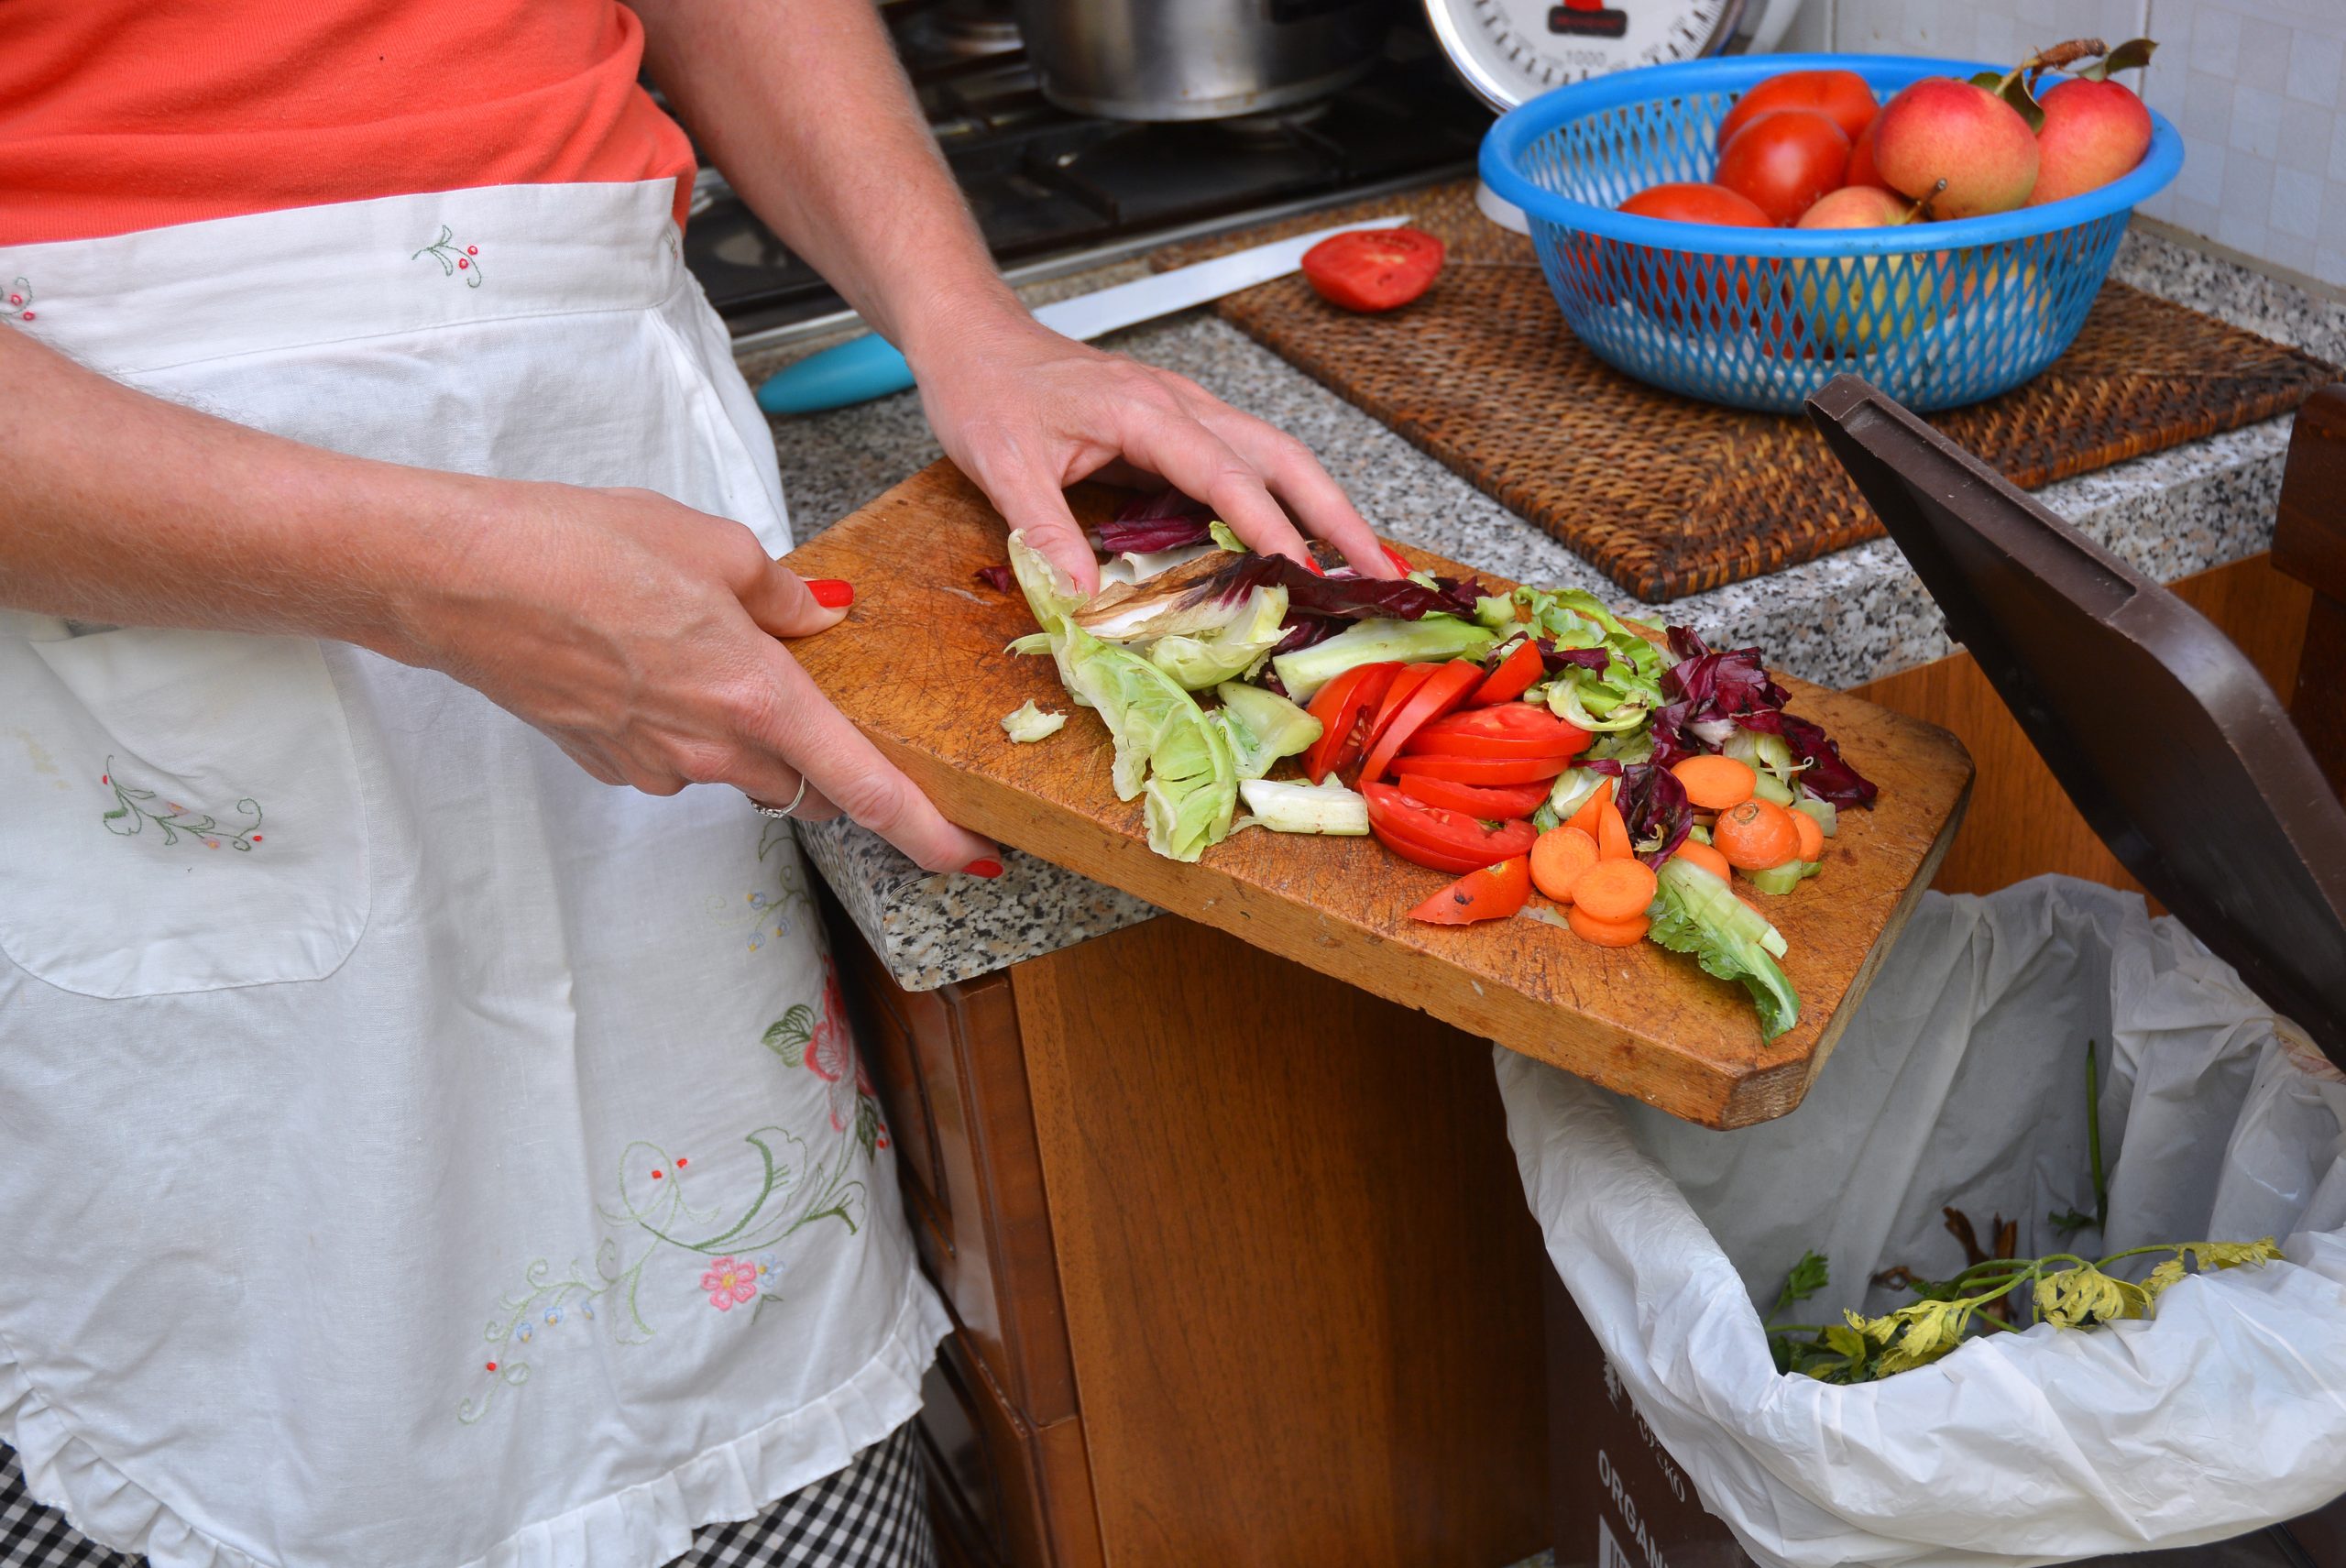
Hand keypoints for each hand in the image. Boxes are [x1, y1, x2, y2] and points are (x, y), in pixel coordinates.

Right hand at [392, 480, 996, 873]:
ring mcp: (654, 766)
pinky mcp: (609, 761)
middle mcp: (710, 750)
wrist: (455, 576)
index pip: (869, 789)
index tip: (974, 856)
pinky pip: (679, 755)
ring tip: (714, 651)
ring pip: (742, 770)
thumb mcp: (711, 545)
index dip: (930, 832)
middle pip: (809, 786)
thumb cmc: (574, 548)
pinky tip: (655, 659)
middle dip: (833, 760)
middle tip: (828, 702)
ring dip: (754, 732)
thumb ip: (783, 594)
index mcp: (756, 698)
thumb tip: (823, 617)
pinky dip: (691, 721)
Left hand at [909, 306, 1400, 595]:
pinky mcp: (1176, 427)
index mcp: (1146, 412)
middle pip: (1283, 458)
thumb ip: (1045, 531)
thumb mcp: (1001, 464)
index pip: (1227, 477)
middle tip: (1379, 574)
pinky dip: (1283, 501)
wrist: (971, 334)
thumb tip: (1085, 601)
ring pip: (1275, 457)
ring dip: (1323, 507)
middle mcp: (1181, 406)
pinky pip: (1245, 464)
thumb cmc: (984, 387)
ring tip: (1361, 565)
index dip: (1271, 529)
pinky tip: (1295, 542)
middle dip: (1338, 516)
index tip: (1305, 577)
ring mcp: (1184, 413)